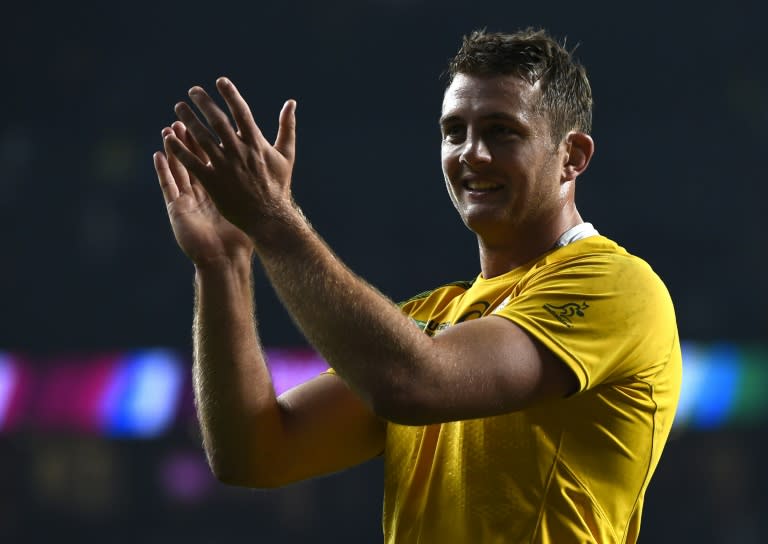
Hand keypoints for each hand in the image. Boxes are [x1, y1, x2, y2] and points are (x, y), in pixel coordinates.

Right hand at [154, 121, 253, 265]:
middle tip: (184, 116)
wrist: (225, 260)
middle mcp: (202, 192)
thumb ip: (256, 190)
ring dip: (173, 149)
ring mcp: (188, 200)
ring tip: (168, 129)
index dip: (209, 141)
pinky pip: (168, 186)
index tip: (210, 119)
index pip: (213, 159)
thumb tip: (269, 174)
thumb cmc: (239, 240)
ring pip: (179, 169)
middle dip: (189, 138)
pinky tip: (158, 154)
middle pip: (194, 160)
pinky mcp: (177, 210)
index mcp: (218, 190)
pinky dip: (163, 170)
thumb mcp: (249, 211)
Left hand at [163, 77, 297, 244]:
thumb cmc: (278, 186)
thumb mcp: (286, 155)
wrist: (269, 217)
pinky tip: (169, 137)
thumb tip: (291, 102)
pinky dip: (179, 149)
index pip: (241, 112)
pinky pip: (192, 162)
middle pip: (217, 120)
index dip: (230, 94)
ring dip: (188, 120)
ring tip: (179, 108)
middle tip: (193, 91)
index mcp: (256, 143)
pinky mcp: (213, 181)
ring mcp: (225, 166)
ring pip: (201, 137)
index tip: (220, 81)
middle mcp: (239, 151)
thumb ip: (287, 127)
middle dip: (204, 102)